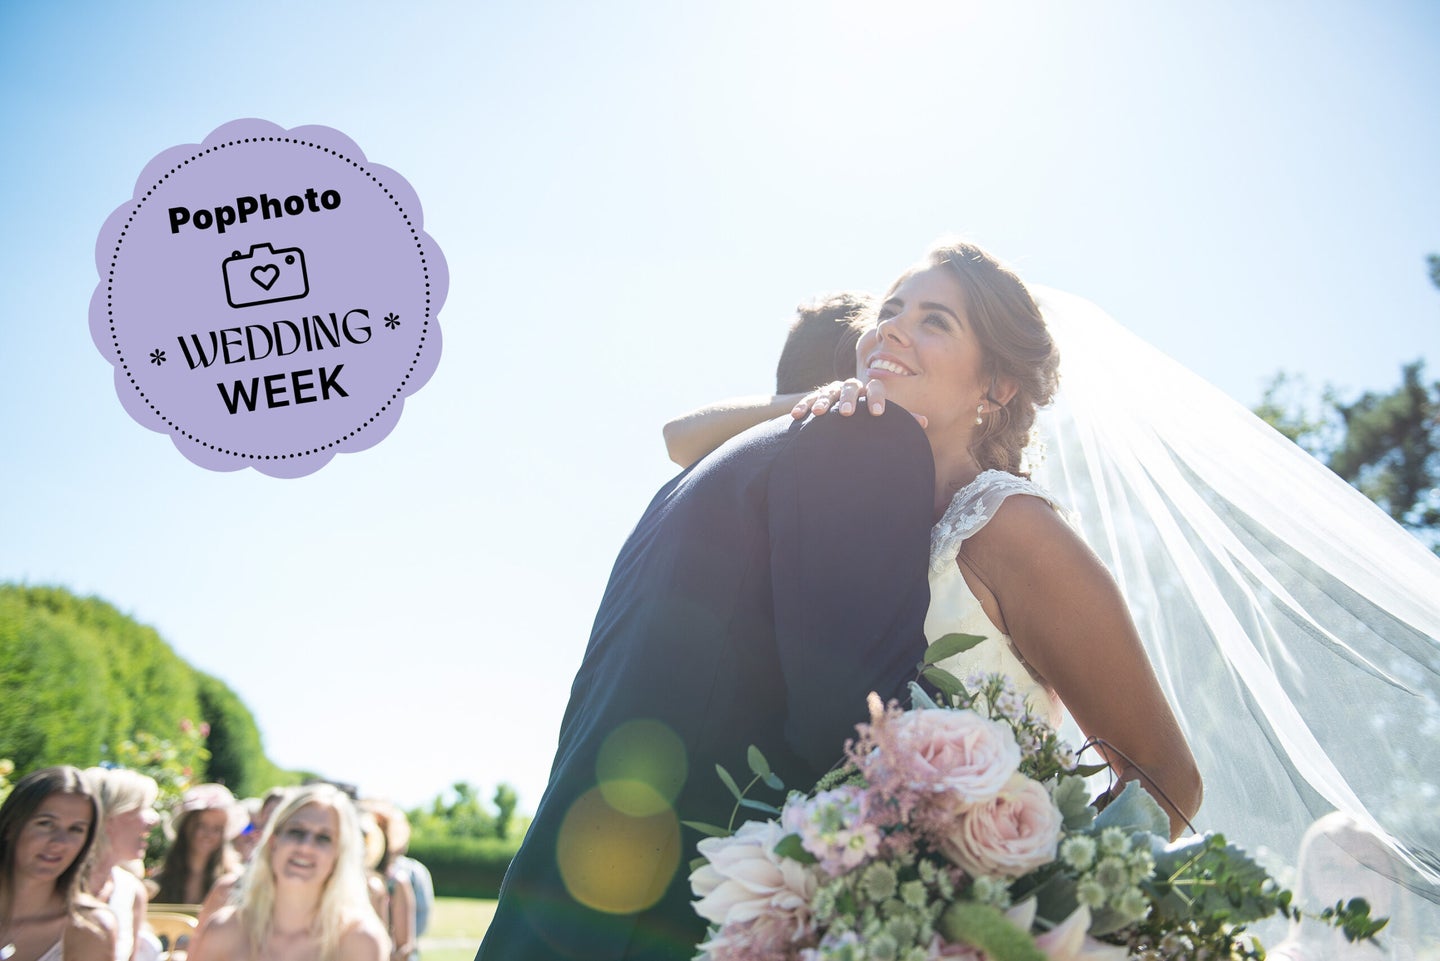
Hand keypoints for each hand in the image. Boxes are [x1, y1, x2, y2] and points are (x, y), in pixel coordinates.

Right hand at [791, 378, 926, 428]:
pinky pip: (808, 400)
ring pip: (828, 392)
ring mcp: (832, 391)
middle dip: (848, 399)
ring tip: (819, 413)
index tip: (878, 414)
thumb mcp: (886, 417)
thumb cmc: (870, 417)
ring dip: (823, 401)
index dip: (877, 399)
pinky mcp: (815, 398)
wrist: (846, 410)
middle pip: (850, 387)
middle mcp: (851, 388)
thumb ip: (903, 418)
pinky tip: (796, 415)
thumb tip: (925, 422)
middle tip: (847, 413)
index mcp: (870, 391)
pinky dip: (803, 406)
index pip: (876, 388)